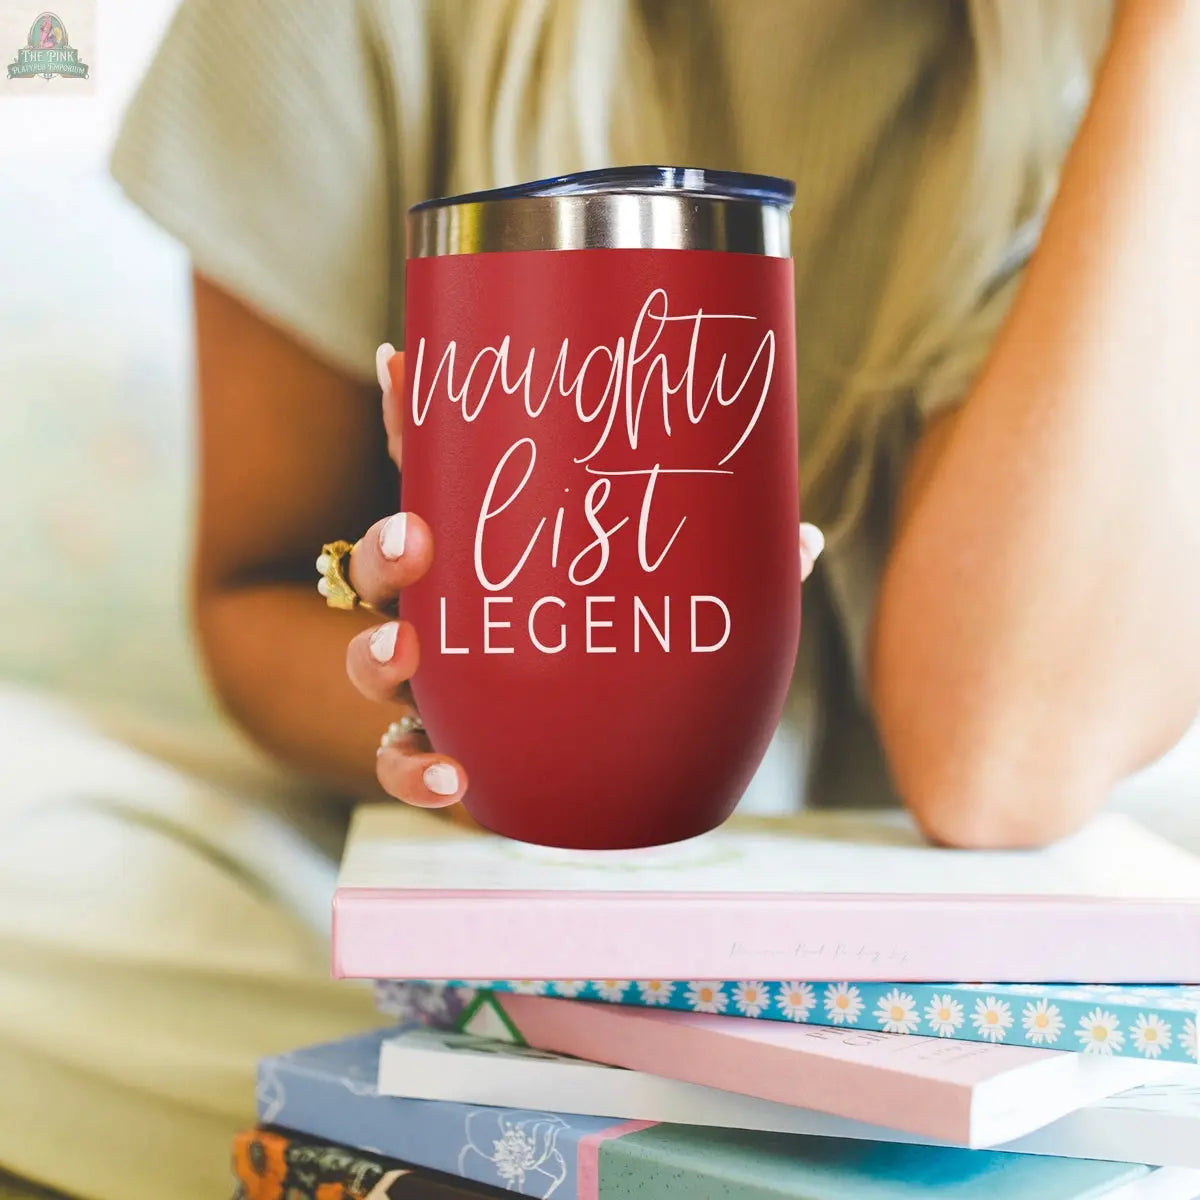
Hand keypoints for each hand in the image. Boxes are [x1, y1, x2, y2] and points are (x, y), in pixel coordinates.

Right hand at [342, 344, 823, 810]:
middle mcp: (456, 609)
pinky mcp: (449, 747)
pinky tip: (454, 772)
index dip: (415, 421)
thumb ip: (732, 570)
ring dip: (373, 654)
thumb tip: (803, 539)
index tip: (404, 363)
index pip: (443, 477)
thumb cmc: (642, 651)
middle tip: (415, 537)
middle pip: (386, 568)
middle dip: (384, 547)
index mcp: (499, 551)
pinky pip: (401, 762)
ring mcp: (443, 681)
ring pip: (372, 661)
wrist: (628, 759)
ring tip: (407, 655)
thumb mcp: (686, 599)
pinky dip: (414, 769)